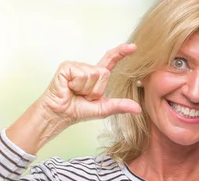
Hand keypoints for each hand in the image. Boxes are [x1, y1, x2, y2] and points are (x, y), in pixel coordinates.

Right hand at [6, 44, 141, 154]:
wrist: (60, 114)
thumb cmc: (78, 110)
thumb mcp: (103, 109)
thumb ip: (120, 106)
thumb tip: (138, 109)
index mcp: (97, 76)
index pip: (111, 61)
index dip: (121, 53)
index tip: (133, 47)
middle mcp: (88, 68)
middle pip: (104, 73)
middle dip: (96, 89)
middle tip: (84, 96)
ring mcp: (77, 66)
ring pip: (93, 74)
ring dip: (86, 89)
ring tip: (76, 92)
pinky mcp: (67, 67)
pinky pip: (82, 74)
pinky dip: (77, 85)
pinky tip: (69, 87)